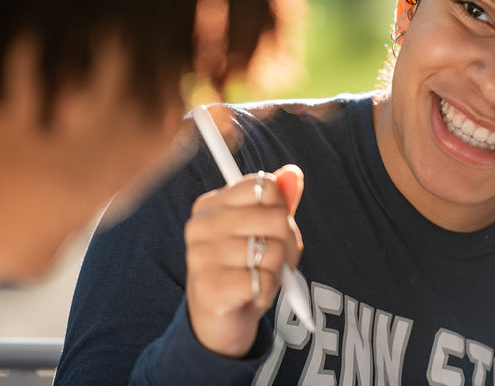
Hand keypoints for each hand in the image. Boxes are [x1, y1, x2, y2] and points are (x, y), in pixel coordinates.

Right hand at [185, 164, 303, 357]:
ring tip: (258, 278)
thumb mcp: (265, 232)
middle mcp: (200, 226)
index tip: (271, 230)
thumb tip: (293, 173)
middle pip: (276, 217)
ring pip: (272, 250)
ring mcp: (201, 256)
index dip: (281, 209)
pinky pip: (264, 279)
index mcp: (210, 204)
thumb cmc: (244, 269)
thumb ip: (279, 202)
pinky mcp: (210, 288)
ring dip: (276, 271)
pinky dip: (269, 290)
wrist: (221, 321)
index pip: (265, 186)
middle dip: (287, 244)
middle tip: (272, 262)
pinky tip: (252, 295)